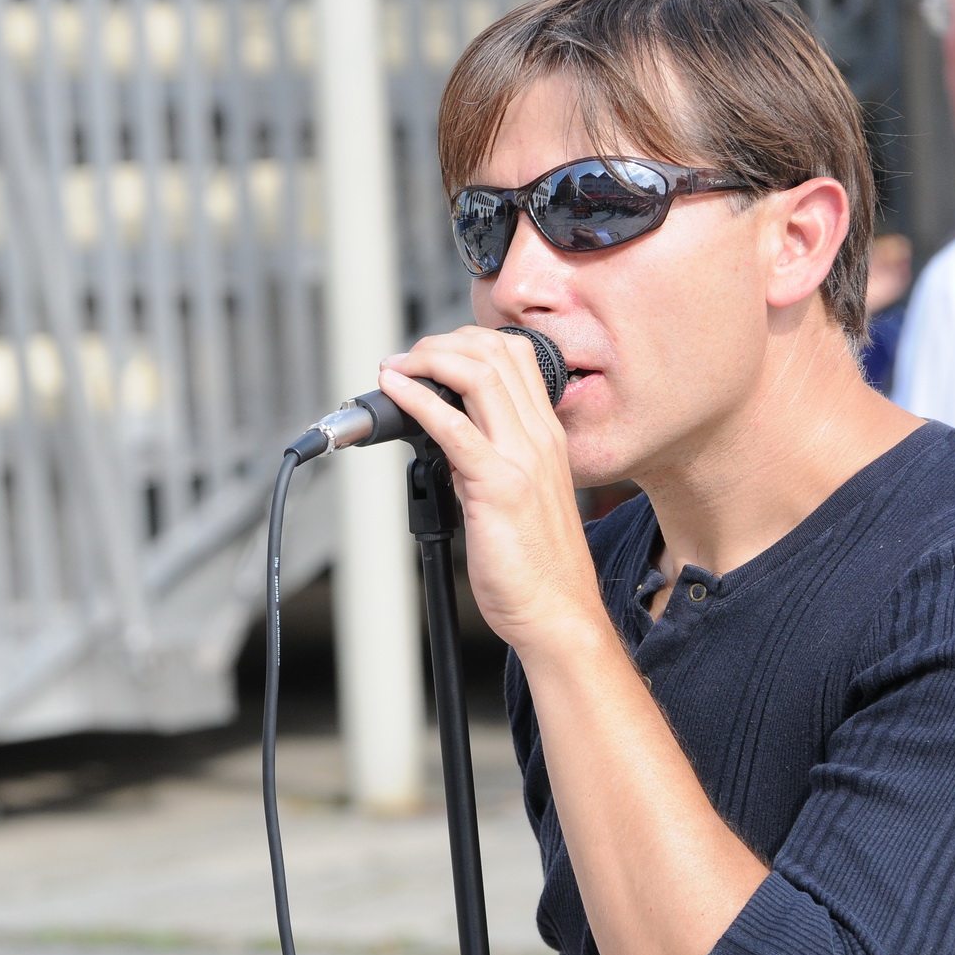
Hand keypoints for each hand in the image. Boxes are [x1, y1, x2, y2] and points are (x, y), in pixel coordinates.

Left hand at [379, 326, 606, 648]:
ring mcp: (523, 459)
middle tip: (406, 359)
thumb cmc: (538, 567)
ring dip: (426, 361)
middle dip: (441, 344)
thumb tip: (446, 441)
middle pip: (494, 353)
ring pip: (478, 375)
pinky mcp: (499, 486)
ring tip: (395, 369)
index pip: (515, 358)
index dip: (468, 342)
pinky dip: (417, 400)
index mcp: (547, 437)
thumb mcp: (515, 496)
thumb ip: (485, 462)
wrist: (559, 612)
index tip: (432, 355)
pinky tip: (395, 392)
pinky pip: (454, 427)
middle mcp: (539, 439)